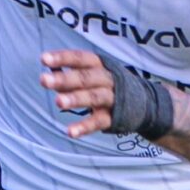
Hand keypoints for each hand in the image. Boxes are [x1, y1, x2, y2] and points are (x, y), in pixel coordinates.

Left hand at [39, 48, 174, 140]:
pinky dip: (84, 127)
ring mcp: (113, 98)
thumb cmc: (107, 85)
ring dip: (76, 99)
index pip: (80, 58)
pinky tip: (69, 132)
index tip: (43, 59)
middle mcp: (108, 79)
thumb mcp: (92, 74)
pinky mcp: (115, 117)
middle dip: (64, 78)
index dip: (63, 58)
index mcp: (100, 65)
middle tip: (43, 80)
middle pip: (86, 77)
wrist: (146, 103)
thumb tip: (48, 74)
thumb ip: (70, 74)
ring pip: (94, 97)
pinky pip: (99, 121)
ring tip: (57, 102)